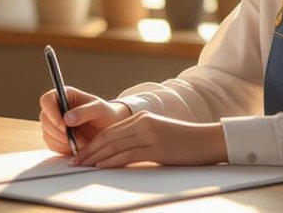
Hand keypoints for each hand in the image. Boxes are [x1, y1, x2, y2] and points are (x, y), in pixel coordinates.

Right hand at [38, 86, 131, 154]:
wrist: (110, 129)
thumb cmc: (106, 115)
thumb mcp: (99, 110)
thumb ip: (84, 112)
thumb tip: (66, 118)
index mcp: (65, 95)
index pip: (47, 100)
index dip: (51, 112)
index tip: (62, 124)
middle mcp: (57, 108)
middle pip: (44, 119)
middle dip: (59, 132)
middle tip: (76, 139)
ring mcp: (54, 124)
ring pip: (47, 134)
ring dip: (63, 142)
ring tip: (82, 142)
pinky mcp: (56, 138)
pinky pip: (52, 145)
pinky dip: (63, 149)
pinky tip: (77, 147)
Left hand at [71, 110, 226, 167]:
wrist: (208, 141)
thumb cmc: (185, 143)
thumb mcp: (159, 136)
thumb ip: (140, 140)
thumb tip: (120, 154)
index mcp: (141, 117)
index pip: (110, 130)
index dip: (93, 142)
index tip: (81, 152)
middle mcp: (142, 122)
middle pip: (108, 137)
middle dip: (89, 150)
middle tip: (74, 161)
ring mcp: (149, 134)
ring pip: (114, 145)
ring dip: (94, 157)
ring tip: (82, 165)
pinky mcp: (155, 148)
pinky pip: (127, 154)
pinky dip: (111, 161)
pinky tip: (100, 166)